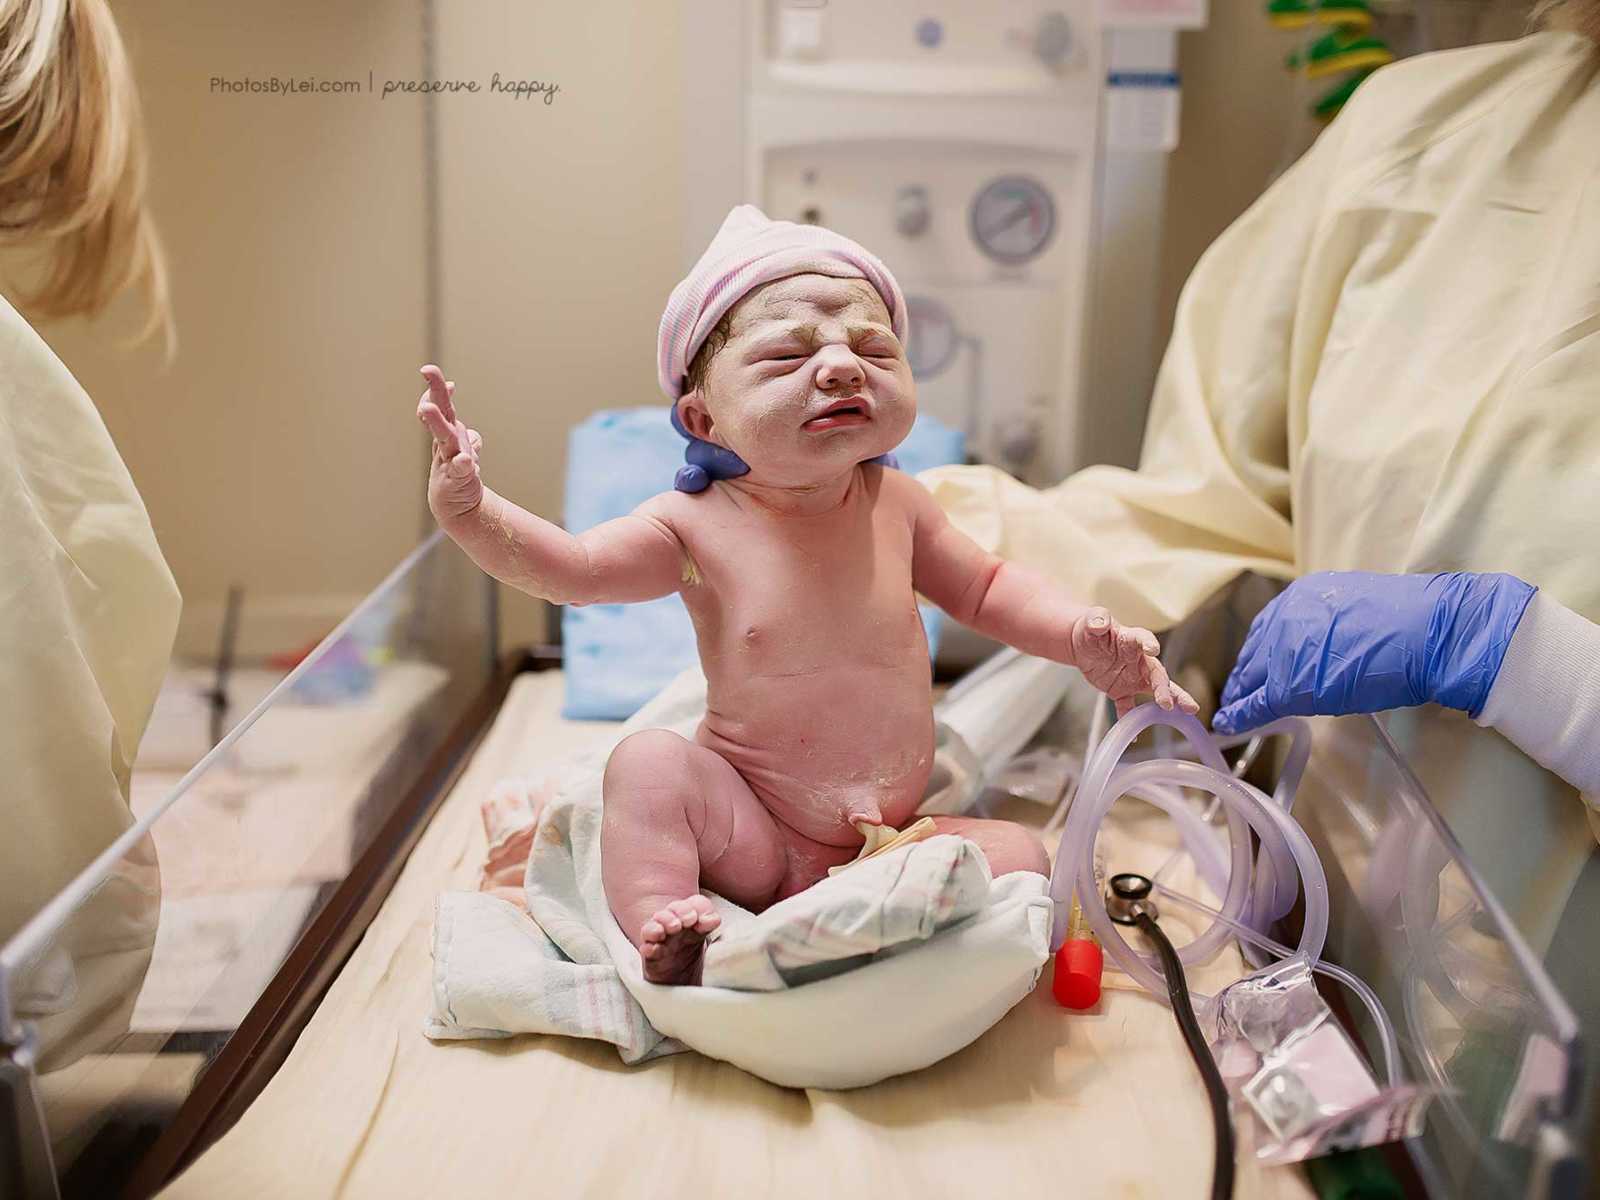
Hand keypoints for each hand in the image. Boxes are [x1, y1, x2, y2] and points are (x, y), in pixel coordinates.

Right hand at [416, 364, 483, 519]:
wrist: (457, 504)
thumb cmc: (457, 471)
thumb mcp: (459, 442)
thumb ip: (458, 421)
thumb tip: (457, 402)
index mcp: (448, 432)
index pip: (442, 406)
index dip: (437, 389)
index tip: (431, 372)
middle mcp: (446, 442)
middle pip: (440, 413)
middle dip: (434, 392)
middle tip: (427, 370)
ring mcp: (450, 460)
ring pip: (444, 437)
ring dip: (436, 422)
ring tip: (426, 408)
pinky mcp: (457, 479)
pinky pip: (460, 470)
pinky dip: (462, 465)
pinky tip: (465, 461)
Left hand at [1069, 607, 1198, 719]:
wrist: (1084, 645)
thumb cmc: (1092, 629)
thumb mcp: (1091, 622)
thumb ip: (1096, 619)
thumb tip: (1100, 622)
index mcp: (1132, 640)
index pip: (1143, 639)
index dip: (1148, 643)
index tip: (1153, 649)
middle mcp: (1139, 660)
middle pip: (1157, 673)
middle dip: (1165, 687)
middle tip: (1173, 702)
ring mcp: (1133, 677)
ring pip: (1155, 690)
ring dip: (1168, 700)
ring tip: (1186, 711)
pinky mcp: (1121, 691)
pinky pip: (1128, 706)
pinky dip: (1130, 719)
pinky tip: (1135, 735)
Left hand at [1212, 570, 1536, 734]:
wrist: (1429, 633)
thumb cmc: (1411, 621)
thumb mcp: (1357, 609)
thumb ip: (1330, 624)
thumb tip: (1325, 643)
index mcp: (1302, 596)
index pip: (1267, 629)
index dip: (1260, 653)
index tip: (1253, 666)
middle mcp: (1284, 618)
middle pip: (1255, 653)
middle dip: (1245, 675)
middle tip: (1235, 692)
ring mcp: (1284, 651)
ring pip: (1252, 678)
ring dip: (1240, 696)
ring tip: (1231, 710)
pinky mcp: (1289, 686)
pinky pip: (1257, 703)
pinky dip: (1241, 716)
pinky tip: (1228, 724)